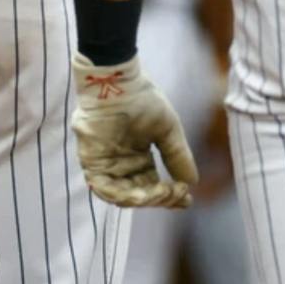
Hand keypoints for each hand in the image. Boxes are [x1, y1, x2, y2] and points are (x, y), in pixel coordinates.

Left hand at [71, 54, 199, 207]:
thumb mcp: (168, 130)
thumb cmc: (144, 101)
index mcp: (140, 157)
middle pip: (140, 193)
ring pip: (122, 194)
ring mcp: (106, 165)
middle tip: (176, 193)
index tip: (187, 200)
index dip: (170, 196)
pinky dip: (119, 194)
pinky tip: (138, 194)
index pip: (154, 185)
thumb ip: (178, 156)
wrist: (120, 84)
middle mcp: (123, 165)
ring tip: (161, 192)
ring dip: (142, 199)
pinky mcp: (91, 162)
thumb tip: (193, 183)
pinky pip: (102, 187)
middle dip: (159, 199)